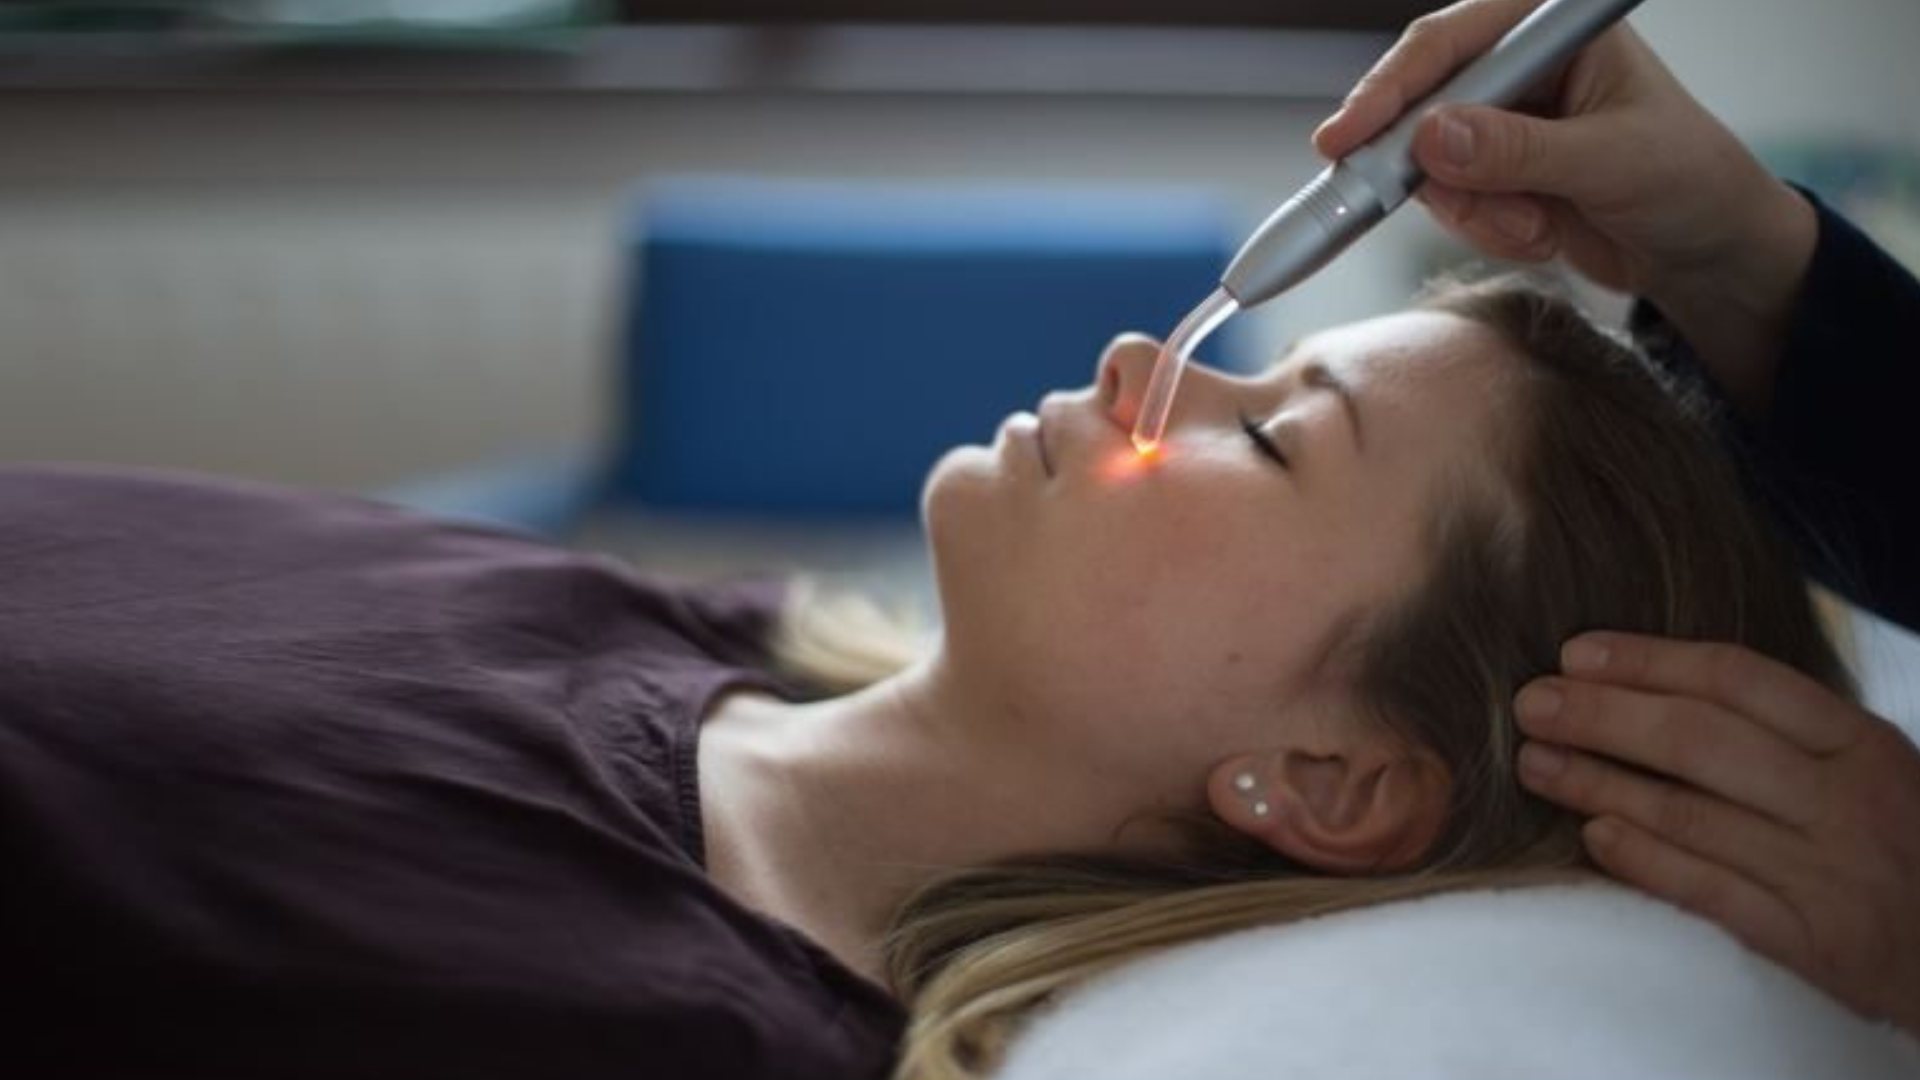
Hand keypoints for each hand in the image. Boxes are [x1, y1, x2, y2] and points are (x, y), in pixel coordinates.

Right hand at [1314, 0, 1816, 421]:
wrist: (1712, 254)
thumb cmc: (1692, 183)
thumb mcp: (1610, 163)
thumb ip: (1519, 150)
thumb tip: (1432, 138)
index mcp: (1554, 30)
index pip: (1453, 42)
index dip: (1392, 87)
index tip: (1348, 137)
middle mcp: (1523, 68)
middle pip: (1422, 102)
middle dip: (1428, 165)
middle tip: (1394, 201)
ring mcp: (1505, 125)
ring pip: (1429, 165)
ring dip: (1473, 209)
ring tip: (1535, 227)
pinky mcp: (1497, 176)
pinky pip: (1451, 204)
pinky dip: (1486, 230)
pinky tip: (1540, 235)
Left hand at [1513, 631, 1919, 1033]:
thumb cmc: (1895, 849)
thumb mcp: (1865, 773)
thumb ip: (1782, 735)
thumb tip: (1648, 687)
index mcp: (1861, 743)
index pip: (1737, 679)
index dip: (1646, 660)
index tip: (1572, 653)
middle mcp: (1850, 802)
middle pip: (1700, 740)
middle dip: (1602, 716)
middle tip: (1530, 703)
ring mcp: (1835, 876)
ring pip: (1691, 815)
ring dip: (1598, 783)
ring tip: (1533, 763)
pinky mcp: (1816, 946)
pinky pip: (1710, 892)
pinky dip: (1643, 860)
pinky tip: (1591, 835)